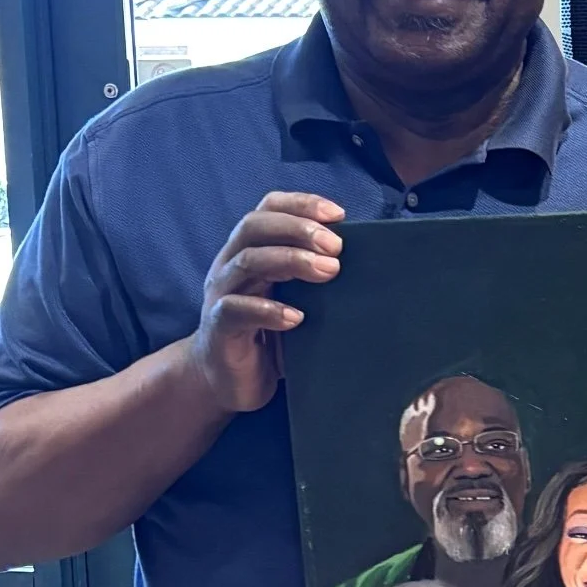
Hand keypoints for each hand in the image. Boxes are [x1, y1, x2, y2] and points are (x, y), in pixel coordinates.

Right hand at [189, 192, 344, 412]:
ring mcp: (221, 294)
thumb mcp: (297, 298)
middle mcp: (231, 265)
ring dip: (292, 260)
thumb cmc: (271, 336)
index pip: (268, 209)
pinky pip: (236, 309)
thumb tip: (368, 259)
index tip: (338, 214)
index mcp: (249, 250)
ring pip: (248, 261)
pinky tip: (297, 318)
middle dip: (299, 229)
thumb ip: (316, 276)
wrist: (229, 383)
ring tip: (328, 271)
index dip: (300, 203)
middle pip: (255, 226)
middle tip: (337, 246)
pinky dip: (269, 310)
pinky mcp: (219, 327)